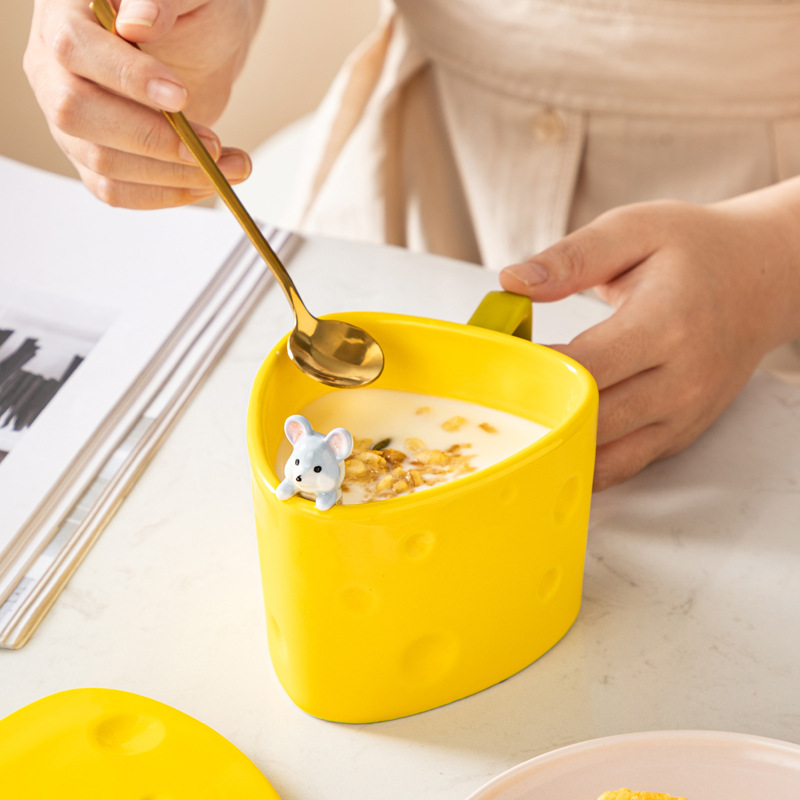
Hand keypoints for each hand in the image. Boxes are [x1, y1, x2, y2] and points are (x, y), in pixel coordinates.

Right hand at [24, 0, 262, 207]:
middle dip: (151, 139)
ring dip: (173, 175)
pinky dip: (167, 194)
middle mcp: (53, 67)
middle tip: (212, 144)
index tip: (181, 96)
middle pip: (76, 113)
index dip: (127, 77)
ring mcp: (69, 118)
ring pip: (102, 163)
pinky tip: (208, 182)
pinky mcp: (92, 155)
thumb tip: (137, 21)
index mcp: (65, 12)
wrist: (202, 38)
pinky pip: (116, 191)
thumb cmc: (193, 8)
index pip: (74, 47)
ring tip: (232, 165)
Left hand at [500, 195, 799, 489]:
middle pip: (591, 420)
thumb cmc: (697, 251)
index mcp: (666, 324)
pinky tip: (552, 444)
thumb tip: (513, 281)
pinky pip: (622, 467)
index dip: (535, 371)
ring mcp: (683, 415)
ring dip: (555, 446)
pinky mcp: (679, 435)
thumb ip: (572, 258)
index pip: (586, 367)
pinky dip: (583, 463)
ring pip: (604, 457)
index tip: (498, 363)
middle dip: (536, 412)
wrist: (763, 279)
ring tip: (517, 426)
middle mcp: (681, 380)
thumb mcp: (635, 230)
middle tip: (492, 397)